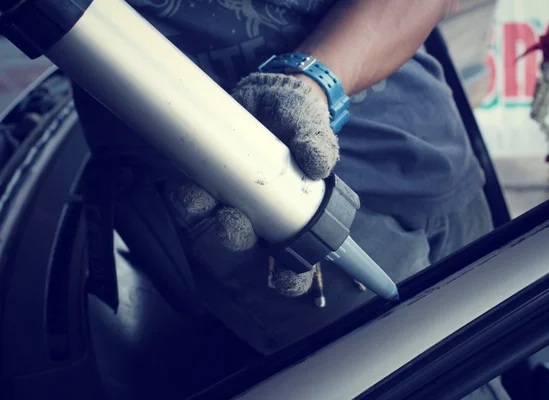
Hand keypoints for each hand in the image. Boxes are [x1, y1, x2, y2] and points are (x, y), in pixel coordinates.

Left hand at [165, 73, 338, 296]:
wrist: (271, 91)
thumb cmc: (299, 119)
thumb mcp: (313, 128)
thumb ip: (318, 144)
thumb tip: (318, 163)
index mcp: (292, 213)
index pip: (296, 259)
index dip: (290, 277)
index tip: (282, 280)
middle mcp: (259, 211)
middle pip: (244, 240)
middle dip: (234, 236)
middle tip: (232, 223)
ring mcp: (230, 195)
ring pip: (211, 220)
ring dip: (201, 216)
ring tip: (199, 199)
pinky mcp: (207, 176)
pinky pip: (189, 195)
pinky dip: (185, 195)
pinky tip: (185, 184)